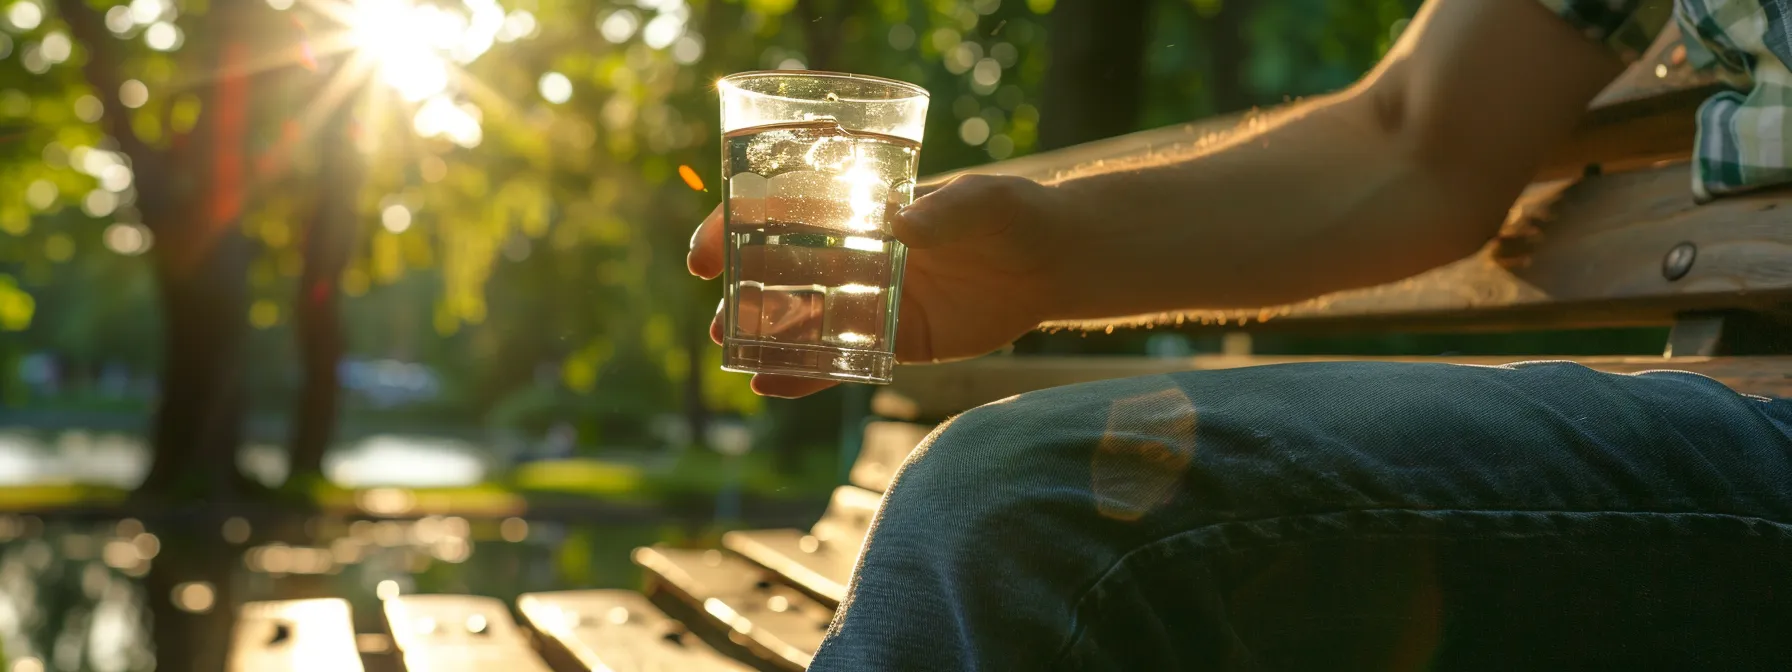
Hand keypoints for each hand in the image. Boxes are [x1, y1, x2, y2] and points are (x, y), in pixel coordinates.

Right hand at [688, 174, 1070, 396]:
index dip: (733, 229)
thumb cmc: (1012, 214)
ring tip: (735, 354)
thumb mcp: (984, 201)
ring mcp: (870, 301)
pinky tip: (771, 386)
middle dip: (743, 295)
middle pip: (780, 275)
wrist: (1052, 264)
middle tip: (721, 320)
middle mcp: (853, 256)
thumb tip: (904, 226)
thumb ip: (948, 210)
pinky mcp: (893, 342)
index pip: (781, 214)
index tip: (704, 252)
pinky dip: (806, 376)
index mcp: (858, 210)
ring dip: (765, 337)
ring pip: (804, 323)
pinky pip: (840, 362)